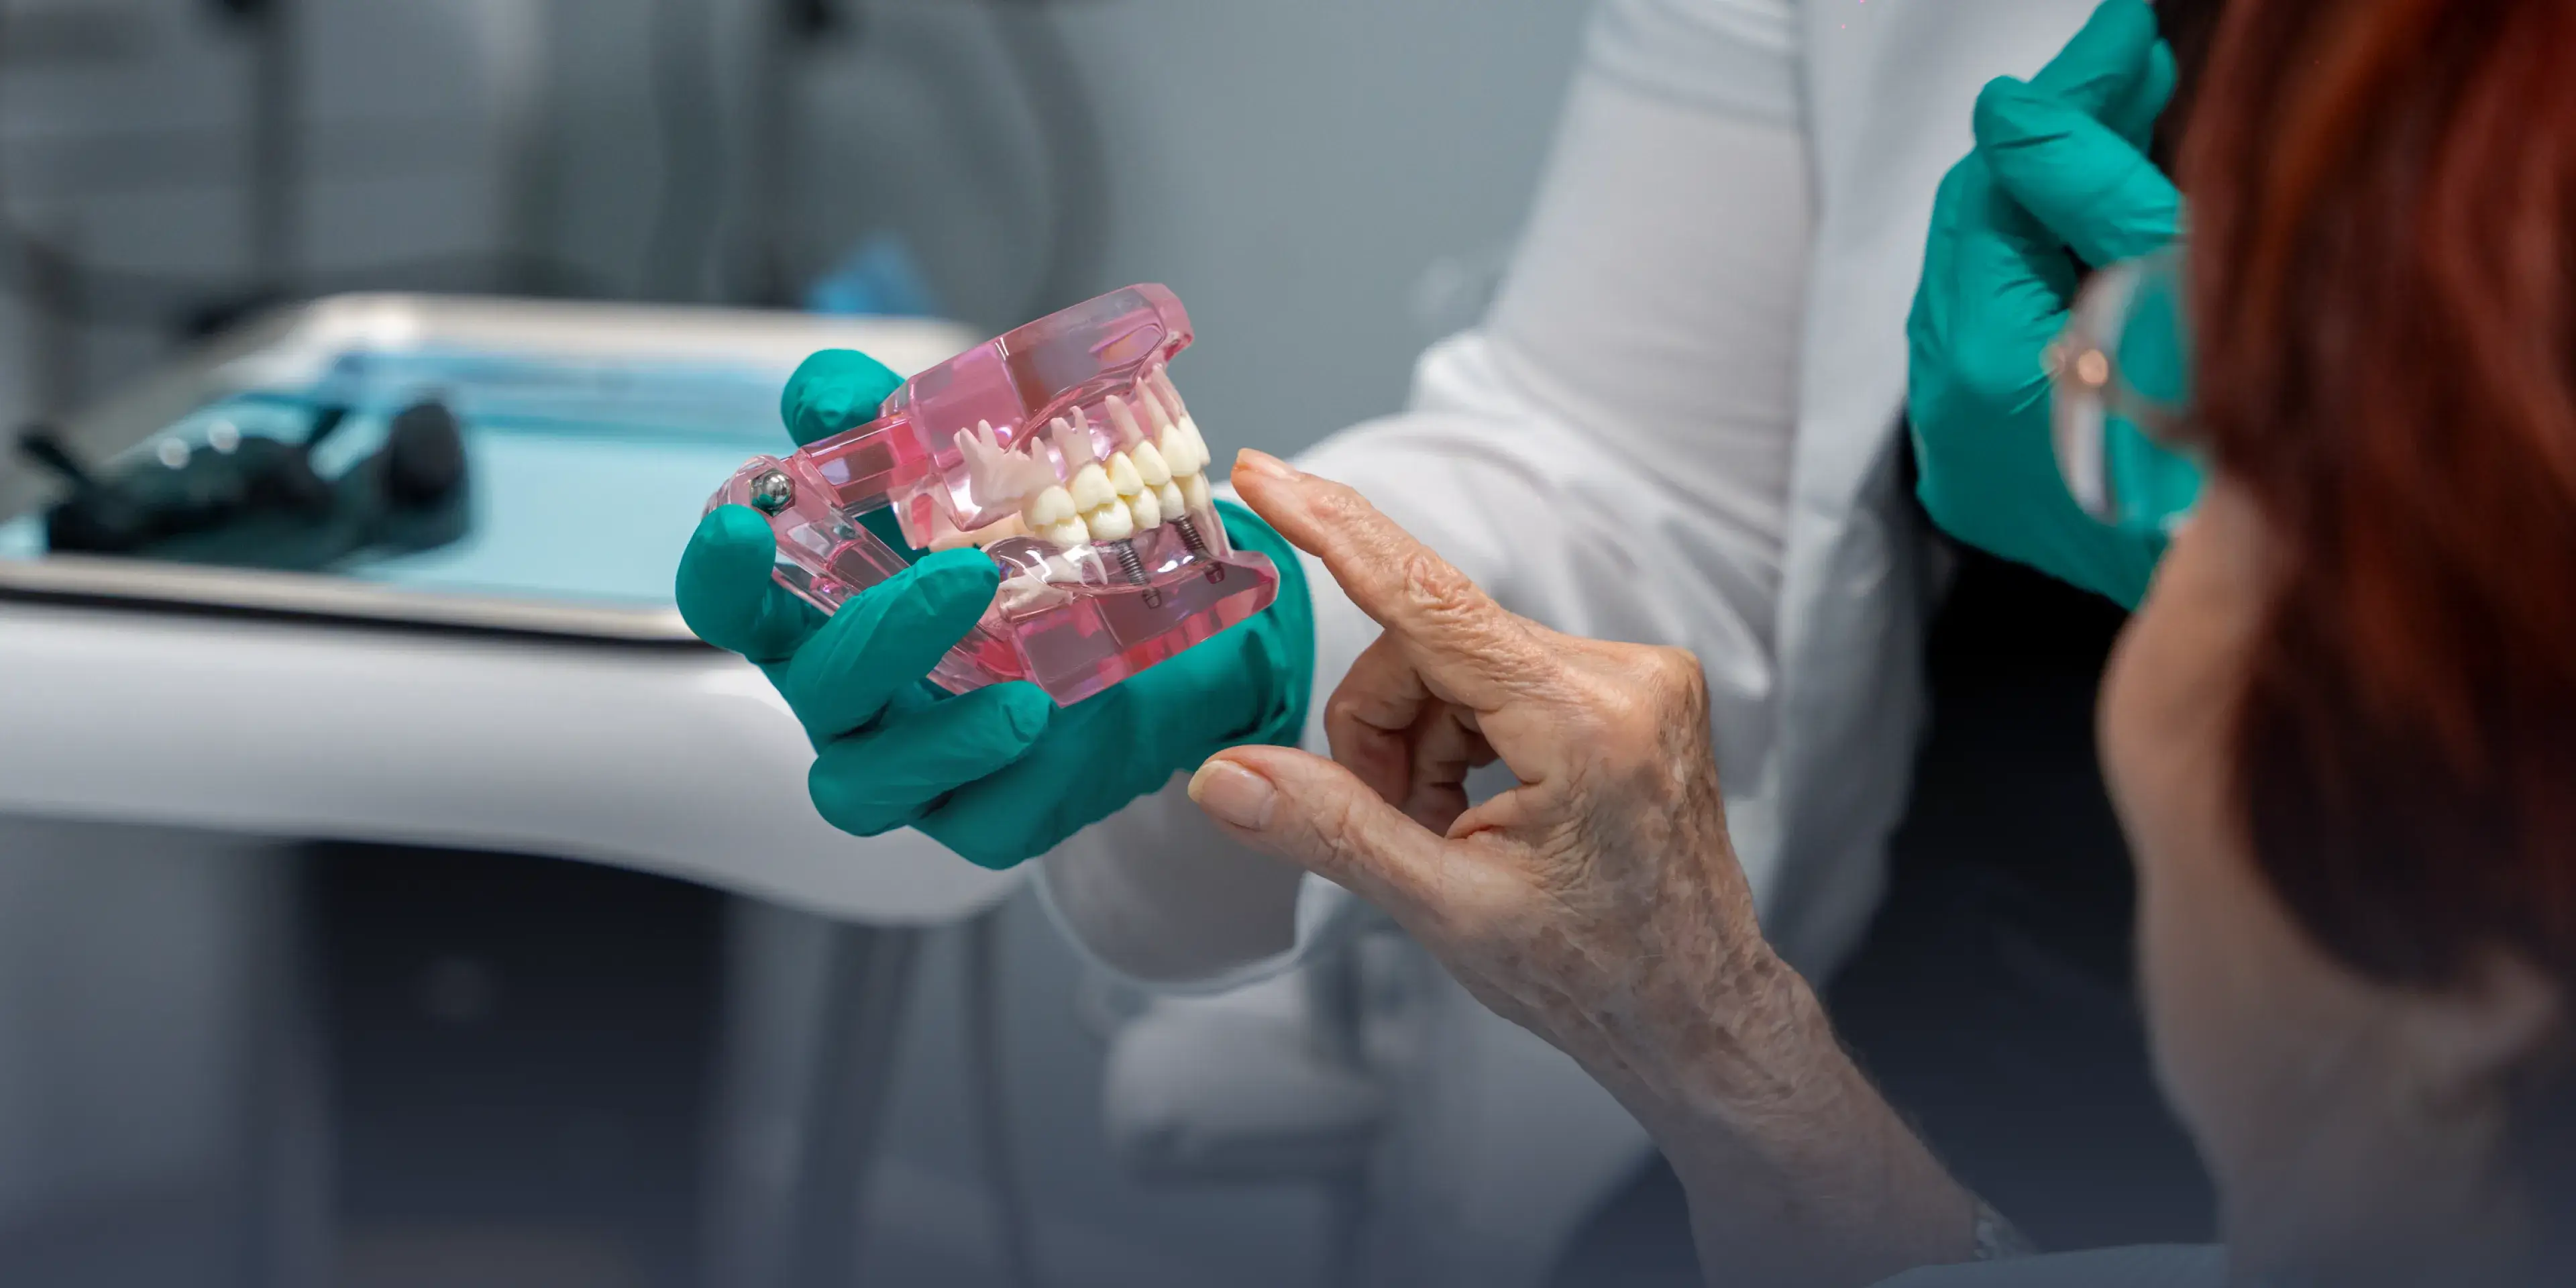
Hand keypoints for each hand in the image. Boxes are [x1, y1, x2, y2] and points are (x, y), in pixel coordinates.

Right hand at [677, 350, 1314, 868]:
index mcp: (827, 610)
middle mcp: (853, 695)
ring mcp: (911, 767)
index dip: (722, 574)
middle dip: (874, 633)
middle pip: (811, 685)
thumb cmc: (1043, 558)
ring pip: (865, 777)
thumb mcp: (989, 466)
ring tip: (1022, 692)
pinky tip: (1039, 722)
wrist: (1171, 642)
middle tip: (964, 574)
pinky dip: (995, 772)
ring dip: (935, 730)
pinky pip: (970, 816)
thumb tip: (826, 387)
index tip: (740, 526)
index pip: (737, 604)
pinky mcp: (981, 819)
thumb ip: (899, 423)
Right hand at [1191, 451, 1973, 1287]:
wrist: (1695, 1014)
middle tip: (1390, 825)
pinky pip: (1505, 676)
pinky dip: (1467, 737)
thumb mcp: (1445, 911)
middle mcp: (1624, 679)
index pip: (1432, 602)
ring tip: (1443, 835)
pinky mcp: (1635, 688)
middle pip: (1431, 647)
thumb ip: (1330, 828)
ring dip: (1424, 742)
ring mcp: (1638, 677)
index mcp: (1583, 728)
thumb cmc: (1594, 977)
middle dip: (1384, 731)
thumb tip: (1224, 776)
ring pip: (1460, 661)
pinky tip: (1481, 811)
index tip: (1267, 474)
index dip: (1337, 533)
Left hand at [1907, 0, 2186, 606]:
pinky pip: (2003, 346)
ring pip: (1989, 289)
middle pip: (1980, 240)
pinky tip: (2106, 233)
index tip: (2116, 53)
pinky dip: (2048, 281)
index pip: (1990, 199)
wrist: (2254, 603)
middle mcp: (1953, 421)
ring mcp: (1965, 455)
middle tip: (2128, 77)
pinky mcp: (1993, 477)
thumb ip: (2086, 189)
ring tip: (2128, 130)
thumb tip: (2019, 111)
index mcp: (1986, 374)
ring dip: (2052, 208)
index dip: (2056, 113)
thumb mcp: (2177, 287)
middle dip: (2053, 151)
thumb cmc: (2232, 464)